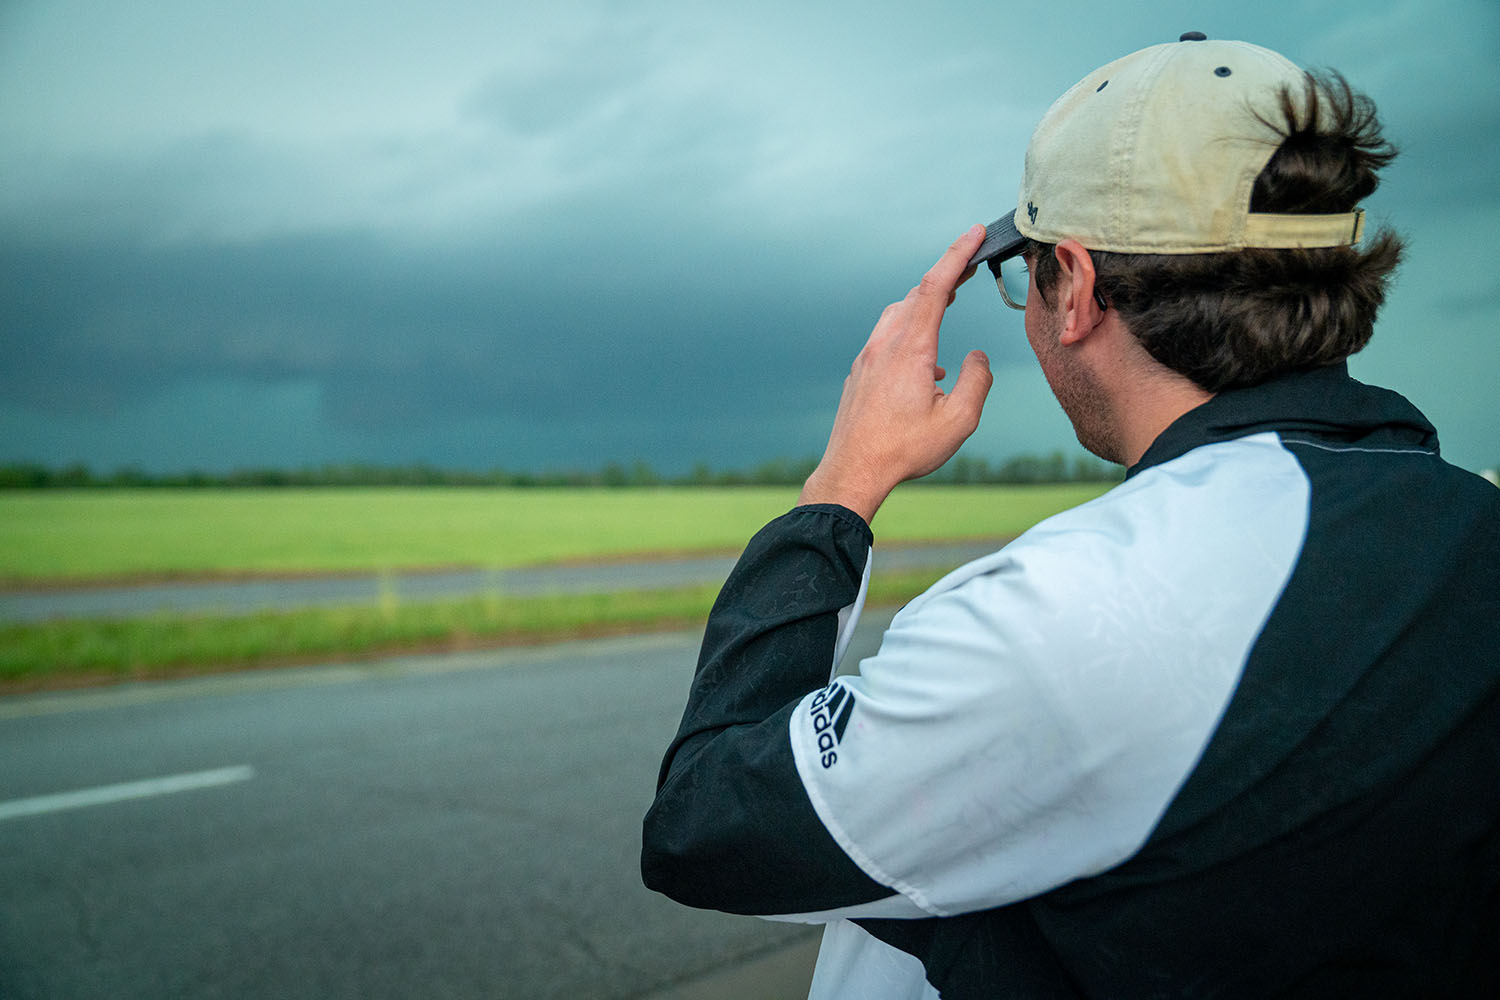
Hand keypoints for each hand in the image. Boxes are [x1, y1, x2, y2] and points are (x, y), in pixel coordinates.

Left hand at [799, 224, 993, 522]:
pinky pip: (886, 339)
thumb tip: (976, 357)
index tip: (973, 233)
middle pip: (916, 296)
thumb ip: (977, 380)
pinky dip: (909, 332)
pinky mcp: (859, 374)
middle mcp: (884, 345)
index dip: (956, 255)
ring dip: (925, 303)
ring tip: (949, 302)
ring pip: (897, 315)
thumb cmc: (905, 449)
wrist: (852, 471)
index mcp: (911, 348)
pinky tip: (927, 363)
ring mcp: (867, 358)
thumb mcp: (959, 419)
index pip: (935, 286)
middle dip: (945, 276)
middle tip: (970, 265)